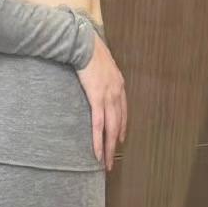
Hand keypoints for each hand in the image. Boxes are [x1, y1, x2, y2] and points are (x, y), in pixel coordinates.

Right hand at [76, 33, 126, 171]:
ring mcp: (108, 96)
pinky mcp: (97, 98)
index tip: (120, 138)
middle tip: (112, 160)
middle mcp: (117, 92)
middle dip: (115, 143)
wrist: (84, 43)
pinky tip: (97, 152)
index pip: (123, 111)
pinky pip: (99, 125)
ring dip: (108, 148)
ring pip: (110, 129)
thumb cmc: (88, 49)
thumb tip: (94, 76)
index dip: (122, 126)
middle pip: (118, 124)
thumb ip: (100, 73)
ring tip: (105, 163)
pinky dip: (99, 140)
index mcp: (118, 84)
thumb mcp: (100, 62)